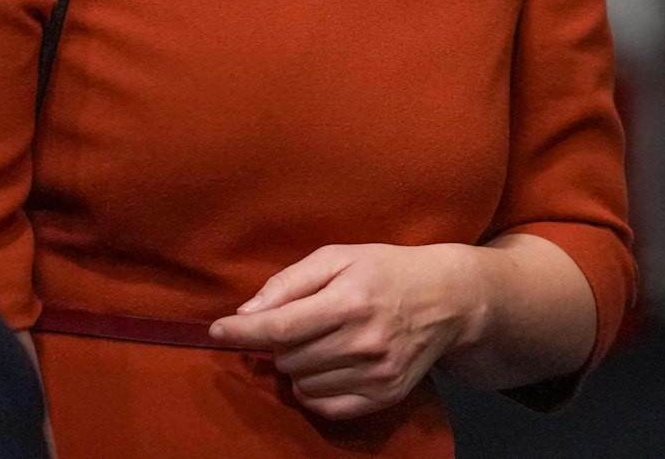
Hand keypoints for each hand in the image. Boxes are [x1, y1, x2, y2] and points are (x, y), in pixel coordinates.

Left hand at [208, 243, 477, 420]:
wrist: (447, 298)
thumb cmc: (386, 270)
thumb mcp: (340, 256)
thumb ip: (290, 282)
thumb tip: (246, 312)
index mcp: (351, 300)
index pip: (281, 327)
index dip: (242, 332)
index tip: (217, 330)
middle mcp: (364, 340)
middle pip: (288, 358)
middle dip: (280, 343)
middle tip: (301, 323)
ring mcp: (377, 372)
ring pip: (302, 384)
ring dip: (299, 366)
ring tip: (322, 342)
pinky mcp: (386, 394)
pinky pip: (325, 406)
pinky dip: (315, 390)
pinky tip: (330, 365)